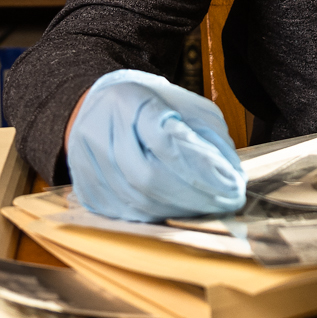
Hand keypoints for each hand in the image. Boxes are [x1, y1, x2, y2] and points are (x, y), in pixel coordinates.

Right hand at [66, 69, 244, 221]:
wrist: (97, 106)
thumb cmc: (149, 105)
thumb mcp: (183, 104)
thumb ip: (206, 134)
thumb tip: (231, 174)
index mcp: (127, 102)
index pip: (164, 140)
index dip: (200, 168)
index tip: (231, 184)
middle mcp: (100, 131)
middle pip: (147, 176)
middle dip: (193, 196)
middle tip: (226, 203)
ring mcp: (86, 161)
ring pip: (136, 199)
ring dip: (178, 210)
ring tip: (208, 209)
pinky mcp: (85, 185)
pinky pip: (123, 211)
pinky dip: (157, 215)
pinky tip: (180, 212)